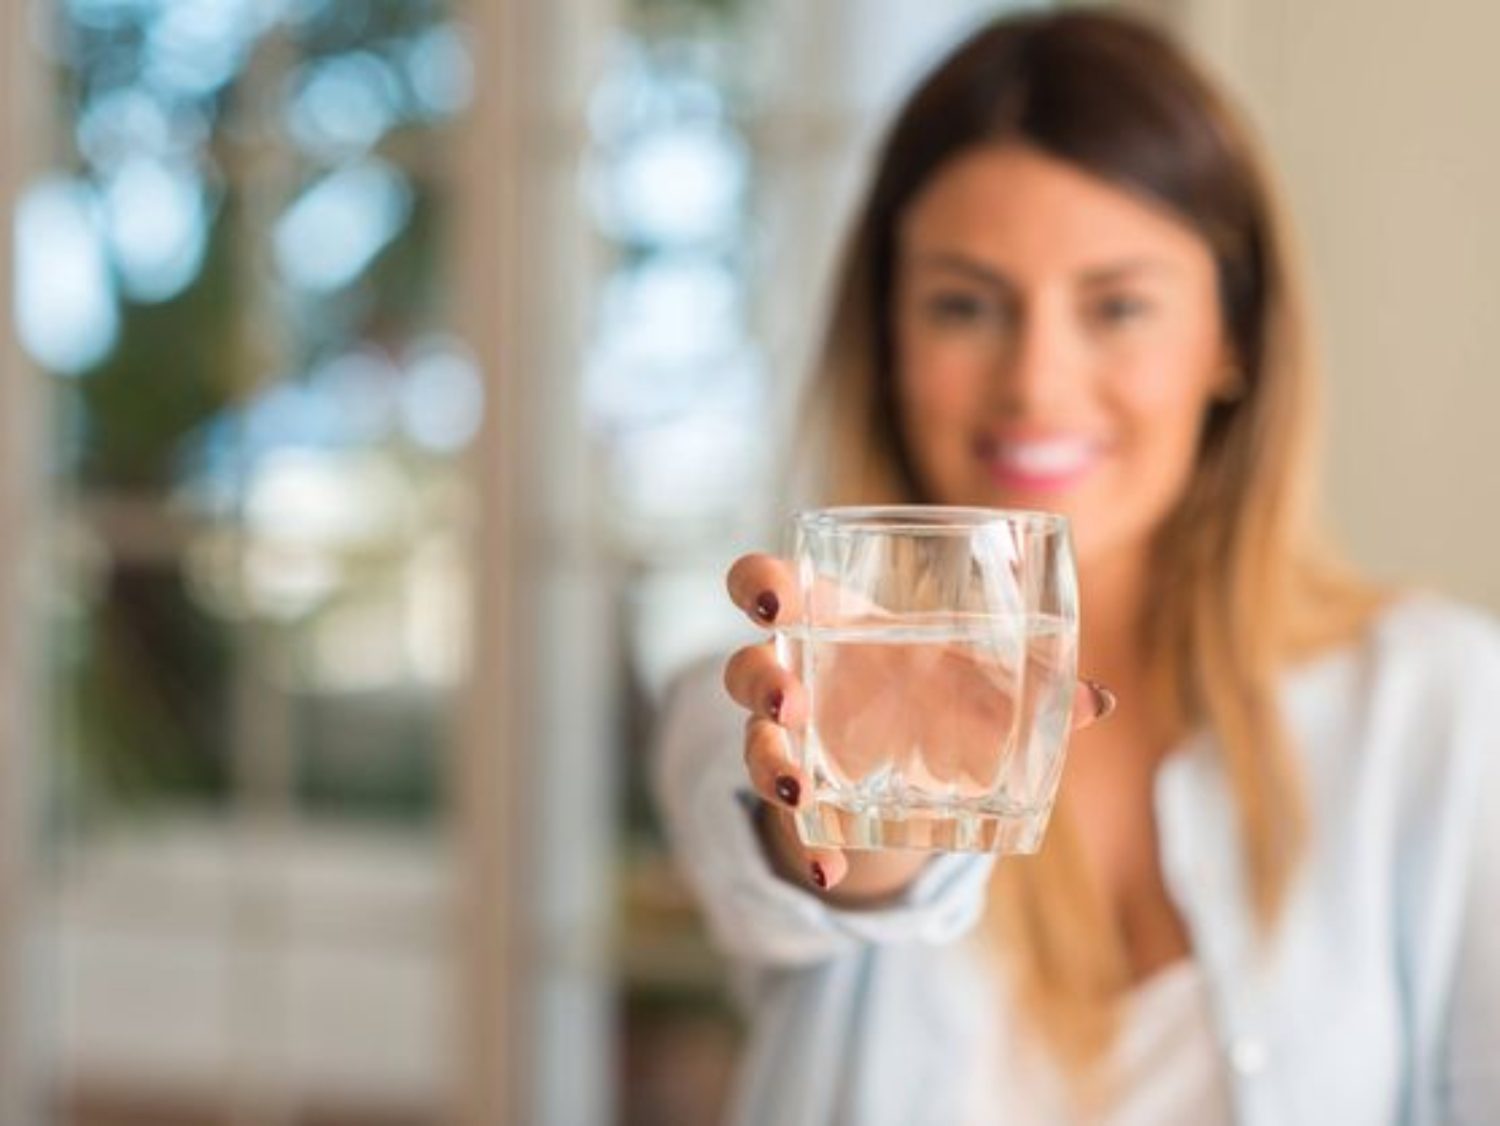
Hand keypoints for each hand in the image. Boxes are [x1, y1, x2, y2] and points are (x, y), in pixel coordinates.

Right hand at [722, 552, 1116, 904]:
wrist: (910, 755)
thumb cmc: (934, 686)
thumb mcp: (974, 682)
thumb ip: (1029, 688)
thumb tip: (1100, 701)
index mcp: (826, 620)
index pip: (762, 586)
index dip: (757, 587)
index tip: (777, 605)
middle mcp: (793, 674)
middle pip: (744, 667)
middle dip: (759, 682)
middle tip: (793, 702)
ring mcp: (787, 738)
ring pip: (753, 742)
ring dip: (770, 764)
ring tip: (801, 789)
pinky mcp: (799, 794)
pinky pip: (788, 821)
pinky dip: (807, 848)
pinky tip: (829, 871)